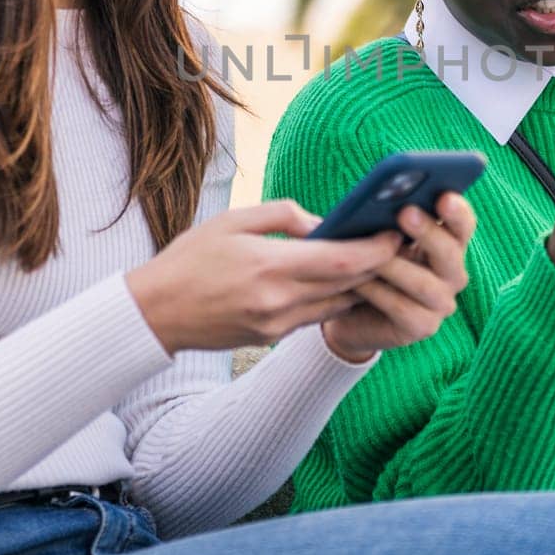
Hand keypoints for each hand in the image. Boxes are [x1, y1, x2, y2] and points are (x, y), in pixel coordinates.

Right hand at [125, 200, 402, 353]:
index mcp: (269, 268)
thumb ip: (283, 217)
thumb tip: (324, 222)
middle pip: (347, 285)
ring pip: (337, 305)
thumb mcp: (233, 221)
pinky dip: (335, 298)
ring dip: (360, 285)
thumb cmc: (189, 259)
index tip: (393, 233)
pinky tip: (344, 281)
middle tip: (399, 242)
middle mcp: (278, 302)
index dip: (375, 249)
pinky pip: (316, 316)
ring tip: (378, 260)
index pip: (341, 261)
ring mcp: (276, 325)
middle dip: (377, 265)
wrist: (155, 313)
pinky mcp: (271, 337)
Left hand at [321, 192, 474, 362]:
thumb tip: (380, 197)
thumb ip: (385, 219)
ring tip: (372, 254)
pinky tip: (358, 282)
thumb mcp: (374, 236)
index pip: (462, 224)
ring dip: (396, 266)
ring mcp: (440, 303)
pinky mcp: (422, 327)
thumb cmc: (366, 263)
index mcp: (447, 243)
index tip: (443, 195)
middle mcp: (452, 273)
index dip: (457, 211)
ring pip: (425, 284)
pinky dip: (379, 294)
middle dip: (428, 232)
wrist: (349, 312)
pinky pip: (403, 308)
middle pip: (450, 252)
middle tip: (405, 212)